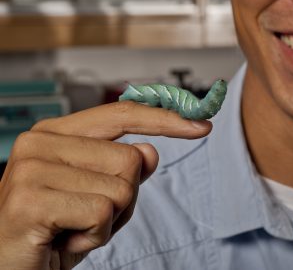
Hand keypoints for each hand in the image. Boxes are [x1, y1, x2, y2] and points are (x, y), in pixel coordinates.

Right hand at [0, 101, 211, 269]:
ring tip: (72, 229)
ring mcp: (30, 169)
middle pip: (131, 158)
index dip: (165, 119)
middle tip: (85, 218)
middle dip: (123, 198)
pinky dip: (94, 237)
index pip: (122, 113)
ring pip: (122, 187)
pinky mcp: (29, 200)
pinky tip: (64, 242)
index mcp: (55, 133)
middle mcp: (39, 142)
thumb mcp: (99, 199)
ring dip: (107, 221)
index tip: (201, 124)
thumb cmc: (52, 234)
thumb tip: (150, 150)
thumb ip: (125, 171)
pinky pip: (102, 213)